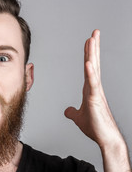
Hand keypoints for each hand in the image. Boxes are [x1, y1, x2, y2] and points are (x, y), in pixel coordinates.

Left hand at [64, 30, 121, 148]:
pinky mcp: (96, 100)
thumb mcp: (79, 117)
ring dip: (92, 54)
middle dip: (93, 47)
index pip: (88, 68)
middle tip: (94, 32)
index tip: (88, 42)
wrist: (106, 139)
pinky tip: (88, 63)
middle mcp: (94, 88)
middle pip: (93, 63)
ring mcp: (96, 92)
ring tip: (92, 39)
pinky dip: (90, 73)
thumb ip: (72, 112)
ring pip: (93, 69)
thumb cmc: (95, 127)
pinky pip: (92, 84)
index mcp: (90, 89)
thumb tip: (67, 111)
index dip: (88, 54)